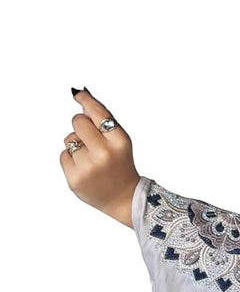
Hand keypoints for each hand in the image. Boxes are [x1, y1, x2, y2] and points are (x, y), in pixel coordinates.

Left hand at [60, 88, 140, 228]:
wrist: (124, 198)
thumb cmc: (121, 166)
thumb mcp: (121, 142)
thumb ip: (104, 123)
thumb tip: (83, 101)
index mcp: (119, 142)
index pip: (98, 113)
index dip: (86, 101)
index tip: (78, 94)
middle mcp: (104, 153)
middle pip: (78, 122)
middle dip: (81, 126)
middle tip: (92, 140)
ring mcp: (88, 167)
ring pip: (69, 139)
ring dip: (77, 145)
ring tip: (91, 159)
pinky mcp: (74, 178)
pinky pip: (63, 155)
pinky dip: (71, 160)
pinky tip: (85, 168)